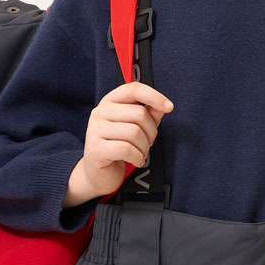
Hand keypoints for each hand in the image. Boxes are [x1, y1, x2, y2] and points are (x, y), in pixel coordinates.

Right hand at [79, 81, 173, 198]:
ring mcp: (95, 130)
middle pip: (139, 114)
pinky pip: (126, 149)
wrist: (99, 174)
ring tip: (141, 153)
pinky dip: (137, 158)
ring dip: (144, 147)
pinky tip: (136, 161)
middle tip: (148, 143)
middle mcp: (100, 112)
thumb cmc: (119, 147)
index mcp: (110, 102)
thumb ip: (149, 114)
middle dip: (151, 132)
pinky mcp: (95, 149)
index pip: (134, 89)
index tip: (169, 107)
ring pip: (134, 133)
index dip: (154, 96)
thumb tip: (163, 105)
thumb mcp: (136, 127)